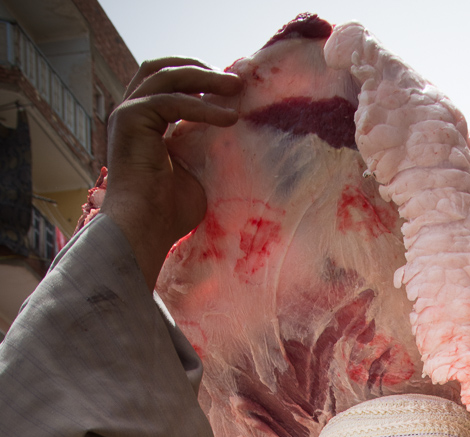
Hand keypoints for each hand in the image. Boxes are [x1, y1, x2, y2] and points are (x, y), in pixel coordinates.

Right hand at [102, 59, 242, 291]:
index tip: (226, 88)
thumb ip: (201, 147)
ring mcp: (127, 113)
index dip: (195, 78)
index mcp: (142, 124)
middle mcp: (130, 113)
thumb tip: (229, 136)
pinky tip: (229, 118)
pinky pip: (173, 101)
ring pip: (168, 77)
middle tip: (234, 81)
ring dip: (205, 79)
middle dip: (199, 69)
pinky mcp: (131, 118)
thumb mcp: (193, 172)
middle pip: (162, 69)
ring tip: (237, 88)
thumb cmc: (167, 214)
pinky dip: (202, 107)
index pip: (165, 85)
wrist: (143, 230)